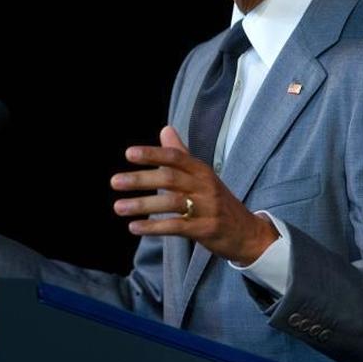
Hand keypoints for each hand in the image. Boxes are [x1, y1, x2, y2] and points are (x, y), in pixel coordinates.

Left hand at [110, 126, 277, 265]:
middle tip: (115, 182)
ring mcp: (207, 208)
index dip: (152, 154)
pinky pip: (176, 227)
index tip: (129, 154)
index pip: (175, 157)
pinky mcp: (206, 230)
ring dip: (142, 205)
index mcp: (202, 170)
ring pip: (171, 203)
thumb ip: (181, 154)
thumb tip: (164, 129)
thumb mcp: (203, 175)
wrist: (247, 233)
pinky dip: (154, 227)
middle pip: (170, 178)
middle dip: (141, 179)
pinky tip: (134, 227)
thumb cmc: (218, 201)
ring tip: (118, 207)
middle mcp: (205, 186)